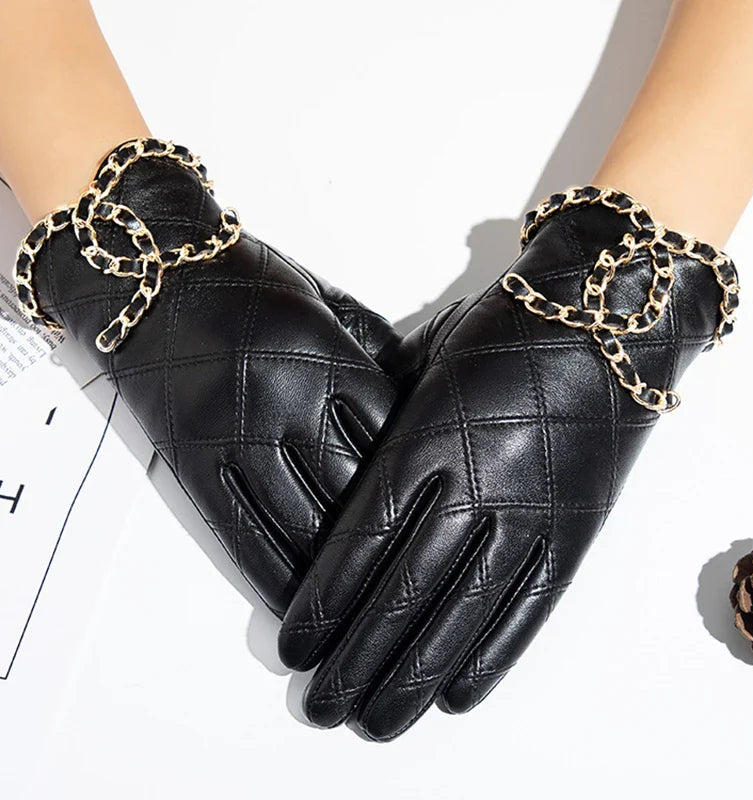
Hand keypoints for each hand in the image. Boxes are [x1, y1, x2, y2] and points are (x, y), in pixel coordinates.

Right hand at [16, 138, 407, 616]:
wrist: (148, 273)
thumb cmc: (250, 283)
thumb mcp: (331, 304)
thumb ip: (377, 356)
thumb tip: (418, 406)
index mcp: (330, 358)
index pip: (393, 441)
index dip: (423, 490)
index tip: (445, 526)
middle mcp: (287, 402)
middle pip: (354, 494)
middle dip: (391, 548)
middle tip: (421, 593)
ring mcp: (235, 436)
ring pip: (301, 528)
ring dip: (338, 583)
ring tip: (368, 621)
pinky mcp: (191, 462)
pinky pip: (241, 535)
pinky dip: (275, 580)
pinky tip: (301, 606)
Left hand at [278, 186, 738, 739]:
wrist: (602, 319)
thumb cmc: (498, 334)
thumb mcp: (424, 369)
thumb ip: (386, 435)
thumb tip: (343, 498)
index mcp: (426, 437)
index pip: (360, 540)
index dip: (323, 603)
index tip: (293, 647)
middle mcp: (475, 482)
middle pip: (403, 591)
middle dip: (355, 658)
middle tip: (319, 707)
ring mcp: (532, 510)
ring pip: (462, 613)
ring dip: (413, 675)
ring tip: (374, 719)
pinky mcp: (577, 529)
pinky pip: (530, 607)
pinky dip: (492, 657)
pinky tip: (457, 695)